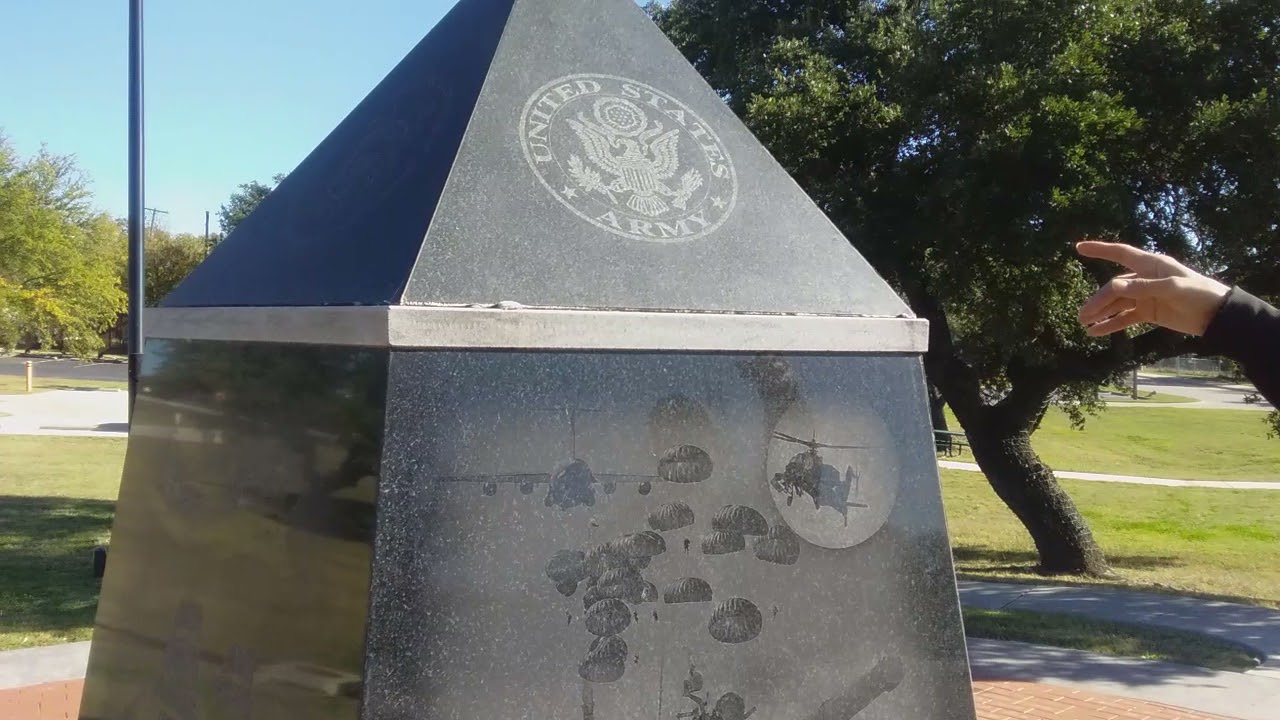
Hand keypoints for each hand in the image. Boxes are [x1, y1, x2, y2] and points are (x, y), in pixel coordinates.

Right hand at [1076, 241, 1229, 336]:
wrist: (1217, 315)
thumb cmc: (1199, 293)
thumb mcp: (1173, 288)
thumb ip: (1142, 287)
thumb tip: (1112, 285)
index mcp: (1151, 265)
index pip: (1121, 254)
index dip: (1100, 250)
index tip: (1079, 248)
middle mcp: (1144, 279)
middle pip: (1114, 287)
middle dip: (1098, 300)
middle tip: (1083, 315)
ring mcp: (1145, 296)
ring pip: (1117, 303)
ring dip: (1101, 313)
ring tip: (1084, 324)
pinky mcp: (1148, 312)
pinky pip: (1125, 318)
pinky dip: (1111, 325)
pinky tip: (1096, 332)